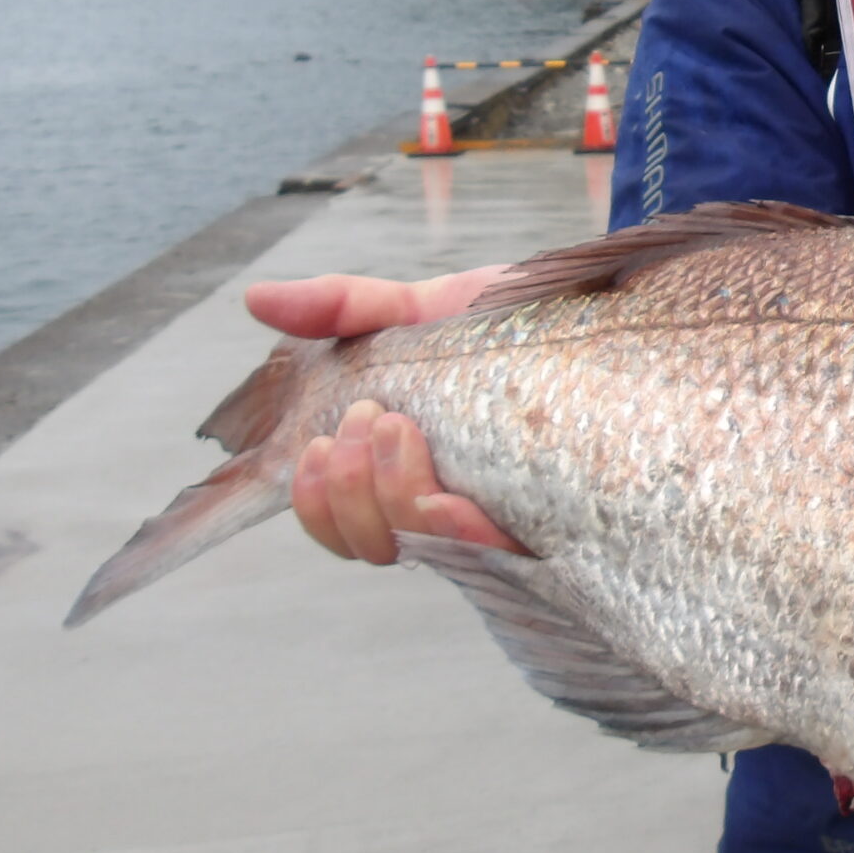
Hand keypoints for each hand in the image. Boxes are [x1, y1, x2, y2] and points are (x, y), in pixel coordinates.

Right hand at [245, 269, 525, 563]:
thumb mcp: (419, 306)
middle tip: (370, 420)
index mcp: (397, 466)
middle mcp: (439, 501)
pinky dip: (452, 526)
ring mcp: (489, 514)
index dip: (315, 508)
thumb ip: (344, 308)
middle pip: (369, 543)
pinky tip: (448, 487)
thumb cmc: (509, 320)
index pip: (338, 520)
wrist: (597, 311)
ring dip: (391, 498)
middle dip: (350, 492)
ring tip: (399, 428)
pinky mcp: (542, 522)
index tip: (314, 452)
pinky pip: (485, 553)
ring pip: (416, 547)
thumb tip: (257, 299)